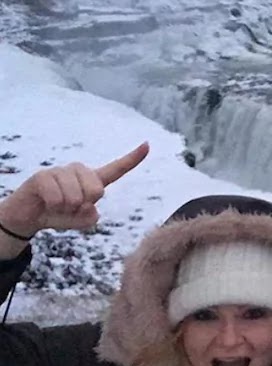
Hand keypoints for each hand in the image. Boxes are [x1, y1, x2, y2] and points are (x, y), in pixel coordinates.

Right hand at [0, 142, 149, 238]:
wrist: (30, 216)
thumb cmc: (60, 215)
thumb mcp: (81, 221)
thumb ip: (90, 217)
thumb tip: (87, 205)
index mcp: (93, 180)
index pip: (116, 169)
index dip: (133, 159)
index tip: (147, 144)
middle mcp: (79, 170)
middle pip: (97, 191)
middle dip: (83, 205)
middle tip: (69, 206)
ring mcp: (61, 170)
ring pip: (75, 198)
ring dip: (65, 209)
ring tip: (56, 205)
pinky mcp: (43, 175)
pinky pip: (56, 198)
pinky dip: (52, 207)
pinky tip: (46, 203)